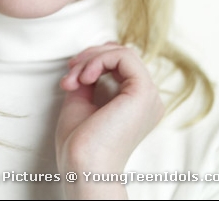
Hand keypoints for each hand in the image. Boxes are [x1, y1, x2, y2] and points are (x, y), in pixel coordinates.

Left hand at [56, 43, 163, 198]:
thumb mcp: (82, 100)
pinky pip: (124, 56)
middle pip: (121, 54)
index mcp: (136, 102)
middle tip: (69, 75)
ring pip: (122, 52)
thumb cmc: (80, 143)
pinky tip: (85, 77)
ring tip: (74, 79)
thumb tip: (86, 58)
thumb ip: (88, 78)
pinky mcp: (143, 91)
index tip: (69, 74)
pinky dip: (99, 60)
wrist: (83, 167)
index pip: (120, 63)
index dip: (93, 60)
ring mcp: (148, 95)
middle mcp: (148, 98)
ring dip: (91, 59)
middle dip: (89, 57)